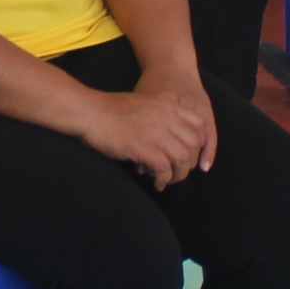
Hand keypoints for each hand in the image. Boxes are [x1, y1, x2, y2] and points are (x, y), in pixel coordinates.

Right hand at [77, 67, 217, 187]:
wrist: (91, 113)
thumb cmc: (109, 109)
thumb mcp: (142, 104)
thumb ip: (158, 115)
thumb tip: (166, 136)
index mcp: (167, 106)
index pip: (198, 123)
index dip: (199, 141)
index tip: (190, 153)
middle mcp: (166, 118)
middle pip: (193, 144)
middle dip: (189, 161)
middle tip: (178, 171)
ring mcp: (157, 133)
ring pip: (182, 159)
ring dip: (177, 174)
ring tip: (167, 180)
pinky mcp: (145, 148)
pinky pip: (164, 169)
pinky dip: (163, 179)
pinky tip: (157, 183)